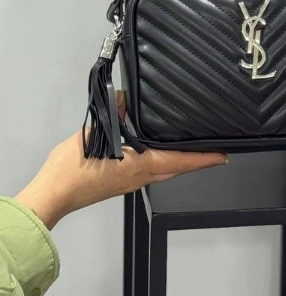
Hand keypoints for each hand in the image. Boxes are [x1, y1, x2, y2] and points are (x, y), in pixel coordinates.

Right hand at [13, 94, 227, 229]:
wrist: (53, 196)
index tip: (223, 155)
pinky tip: (155, 153)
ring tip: (189, 148)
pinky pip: (149, 173)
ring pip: (164, 172)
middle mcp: (140, 177)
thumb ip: (112, 115)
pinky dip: (161, 163)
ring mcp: (130, 184)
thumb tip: (124, 99)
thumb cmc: (72, 169)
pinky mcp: (120, 185)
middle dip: (196, 160)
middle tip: (212, 151)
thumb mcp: (93, 134)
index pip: (180, 160)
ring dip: (179, 162)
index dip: (204, 158)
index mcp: (140, 165)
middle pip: (177, 169)